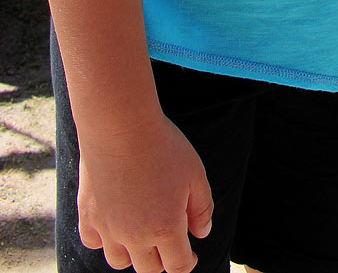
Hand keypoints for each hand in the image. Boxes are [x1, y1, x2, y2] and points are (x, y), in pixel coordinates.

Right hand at [77, 113, 213, 272]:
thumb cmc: (163, 147)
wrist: (121, 127)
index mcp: (165, 228)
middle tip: (168, 242)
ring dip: (133, 254)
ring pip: (120, 261)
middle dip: (162, 259)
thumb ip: (202, 208)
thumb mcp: (195, 174)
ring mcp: (108, 229)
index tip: (191, 255)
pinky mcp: (88, 216)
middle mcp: (135, 236)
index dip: (188, 264)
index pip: (178, 266)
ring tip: (141, 233)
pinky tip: (113, 223)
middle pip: (149, 268)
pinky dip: (104, 240)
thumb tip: (201, 234)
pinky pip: (93, 243)